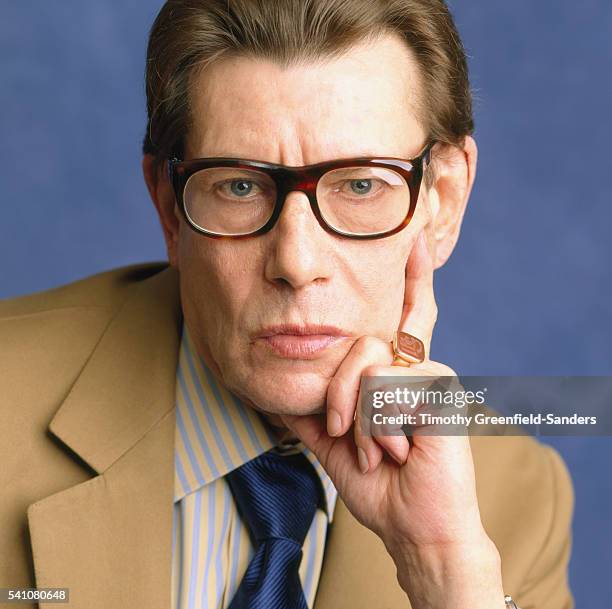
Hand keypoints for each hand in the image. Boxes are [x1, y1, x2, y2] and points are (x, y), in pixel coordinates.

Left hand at [281, 230, 504, 608]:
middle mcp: (413, 364)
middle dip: (337, 393)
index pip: (403, 314)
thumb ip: (308, 412)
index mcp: (394, 373)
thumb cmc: (378, 485)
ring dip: (353, 415)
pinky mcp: (439, 386)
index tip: (417, 236)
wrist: (412, 525)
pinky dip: (374, 423)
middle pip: (359, 340)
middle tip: (339, 430)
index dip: (414, 275)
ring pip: (364, 359)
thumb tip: (272, 394)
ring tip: (375, 450)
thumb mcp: (332, 442)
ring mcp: (429, 371)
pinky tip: (396, 449)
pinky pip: (382, 382)